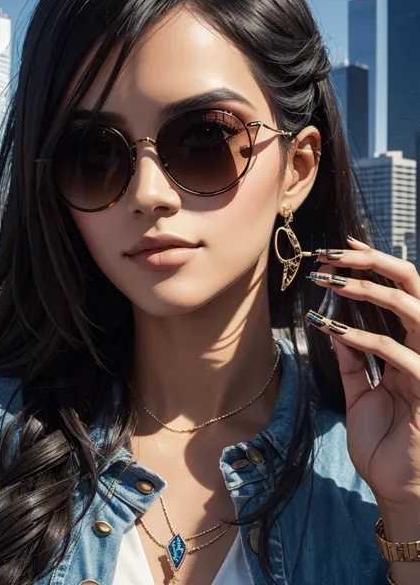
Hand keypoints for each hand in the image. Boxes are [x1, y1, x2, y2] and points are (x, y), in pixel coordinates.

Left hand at [306, 237, 419, 508]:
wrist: (400, 492)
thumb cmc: (385, 445)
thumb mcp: (361, 395)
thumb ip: (352, 361)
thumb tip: (333, 327)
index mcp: (411, 348)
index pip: (399, 294)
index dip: (374, 266)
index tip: (340, 249)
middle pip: (413, 286)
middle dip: (373, 263)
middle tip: (332, 252)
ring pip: (412, 308)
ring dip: (368, 289)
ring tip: (330, 280)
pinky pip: (397, 353)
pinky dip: (363, 338)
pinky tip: (333, 331)